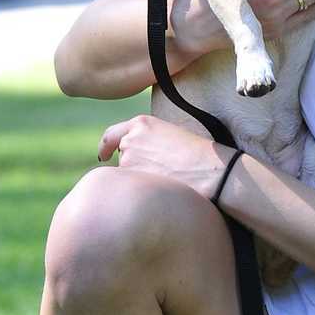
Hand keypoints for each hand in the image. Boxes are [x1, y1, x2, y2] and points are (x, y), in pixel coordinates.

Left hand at [98, 113, 230, 198]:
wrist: (210, 170)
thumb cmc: (198, 153)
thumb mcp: (170, 134)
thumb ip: (147, 139)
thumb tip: (134, 155)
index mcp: (141, 123)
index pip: (111, 135)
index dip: (105, 146)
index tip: (104, 155)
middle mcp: (130, 140)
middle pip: (122, 157)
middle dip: (134, 166)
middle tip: (160, 172)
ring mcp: (129, 161)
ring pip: (128, 175)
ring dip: (141, 178)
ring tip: (169, 178)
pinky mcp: (134, 180)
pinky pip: (132, 188)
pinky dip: (143, 191)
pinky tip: (163, 189)